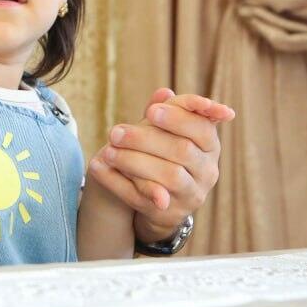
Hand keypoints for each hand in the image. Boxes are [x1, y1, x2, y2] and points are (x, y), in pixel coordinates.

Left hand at [88, 88, 234, 239]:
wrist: (160, 199)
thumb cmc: (164, 154)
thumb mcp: (166, 132)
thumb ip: (166, 112)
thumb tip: (164, 92)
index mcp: (209, 146)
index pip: (202, 129)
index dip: (178, 118)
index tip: (150, 110)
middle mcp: (207, 172)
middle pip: (182, 151)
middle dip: (146, 139)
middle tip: (115, 131)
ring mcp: (191, 195)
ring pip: (168, 176)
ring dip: (134, 161)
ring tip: (108, 150)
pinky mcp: (168, 213)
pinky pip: (143, 197)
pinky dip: (118, 182)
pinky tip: (98, 167)